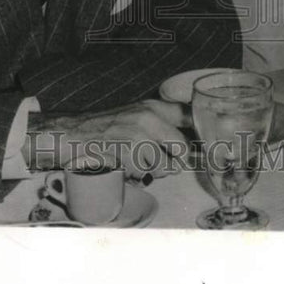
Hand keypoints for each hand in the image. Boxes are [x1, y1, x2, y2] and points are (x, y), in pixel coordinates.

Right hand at [25, 99, 190, 179]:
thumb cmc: (105, 129)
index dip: (203, 132)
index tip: (210, 144)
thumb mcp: (135, 117)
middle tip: (161, 165)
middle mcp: (149, 116)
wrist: (72, 134)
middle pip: (182, 148)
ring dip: (153, 172)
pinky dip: (136, 177)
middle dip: (175, 162)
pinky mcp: (128, 152)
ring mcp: (138, 134)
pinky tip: (125, 167)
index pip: (189, 116)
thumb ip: (160, 125)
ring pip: (164, 166)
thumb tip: (188, 146)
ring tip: (136, 164)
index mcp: (153, 106)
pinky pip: (145, 175)